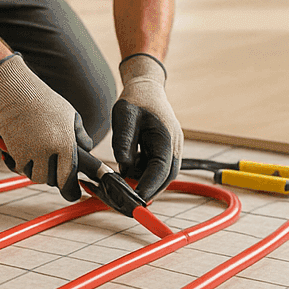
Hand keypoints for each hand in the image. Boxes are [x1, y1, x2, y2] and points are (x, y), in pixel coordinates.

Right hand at [0, 54, 93, 200]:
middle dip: (54, 178)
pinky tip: (19, 153)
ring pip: (35, 176)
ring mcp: (31, 152)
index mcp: (66, 143)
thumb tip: (87, 148)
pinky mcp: (15, 152)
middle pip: (52, 181)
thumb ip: (80, 134)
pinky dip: (20, 164)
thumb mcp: (69, 115)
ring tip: (38, 157)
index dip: (72, 190)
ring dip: (37, 171)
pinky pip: (19, 168)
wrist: (15, 92)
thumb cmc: (44, 101)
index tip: (73, 194)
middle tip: (52, 169)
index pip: (70, 176)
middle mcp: (49, 150)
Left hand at [112, 53, 181, 201]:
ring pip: (159, 177)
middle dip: (145, 192)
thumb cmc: (136, 99)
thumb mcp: (124, 115)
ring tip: (115, 178)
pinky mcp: (163, 153)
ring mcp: (170, 150)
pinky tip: (123, 166)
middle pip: (165, 179)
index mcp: (166, 137)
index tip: (134, 200)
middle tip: (122, 199)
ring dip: (140, 182)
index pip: (161, 170)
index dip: (148, 187)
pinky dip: (139, 174)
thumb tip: (123, 166)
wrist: (147, 88)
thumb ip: (123, 140)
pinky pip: (153, 170)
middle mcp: (173, 147)